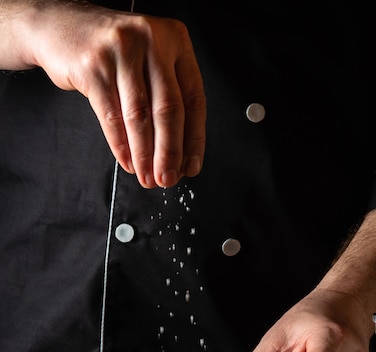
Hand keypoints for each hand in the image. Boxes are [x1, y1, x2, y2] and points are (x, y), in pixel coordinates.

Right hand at [2, 2, 205, 187]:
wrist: (60, 26)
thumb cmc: (113, 52)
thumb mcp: (148, 63)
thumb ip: (167, 98)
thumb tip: (180, 155)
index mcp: (175, 39)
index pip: (193, 99)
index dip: (194, 139)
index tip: (191, 167)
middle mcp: (151, 40)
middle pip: (168, 109)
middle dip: (169, 152)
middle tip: (167, 179)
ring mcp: (121, 51)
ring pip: (139, 116)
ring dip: (144, 155)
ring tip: (147, 177)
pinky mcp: (93, 66)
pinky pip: (111, 116)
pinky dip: (121, 145)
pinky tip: (127, 162)